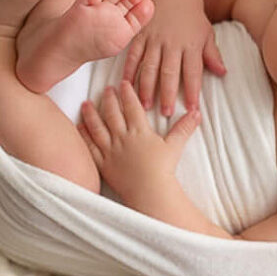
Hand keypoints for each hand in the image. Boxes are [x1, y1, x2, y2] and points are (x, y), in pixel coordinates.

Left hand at [77, 79, 200, 203]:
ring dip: (91, 113)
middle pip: (112, 113)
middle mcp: (122, 137)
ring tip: (86, 104)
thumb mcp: (175, 147)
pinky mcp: (103, 164)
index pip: (132, 106)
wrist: (149, 192)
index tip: (124, 83)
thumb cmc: (162, 170)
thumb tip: (196, 113)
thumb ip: (184, 128)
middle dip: (109, 99)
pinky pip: (90, 147)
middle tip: (106, 89)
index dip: (127, 93)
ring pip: (97, 127)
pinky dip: (84, 136)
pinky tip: (79, 127)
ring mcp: (110, 150)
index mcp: (139, 131)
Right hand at [124, 0, 227, 115]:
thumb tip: (223, 73)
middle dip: (167, 94)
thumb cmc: (192, 15)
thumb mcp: (206, 32)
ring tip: (144, 105)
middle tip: (165, 112)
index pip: (193, 73)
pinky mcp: (140, 35)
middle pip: (169, 72)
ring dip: (146, 87)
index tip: (192, 109)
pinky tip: (126, 85)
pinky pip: (133, 55)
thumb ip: (212, 54)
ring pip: (149, 66)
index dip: (193, 92)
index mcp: (191, 44)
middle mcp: (172, 43)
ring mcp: (154, 39)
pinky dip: (129, 70)